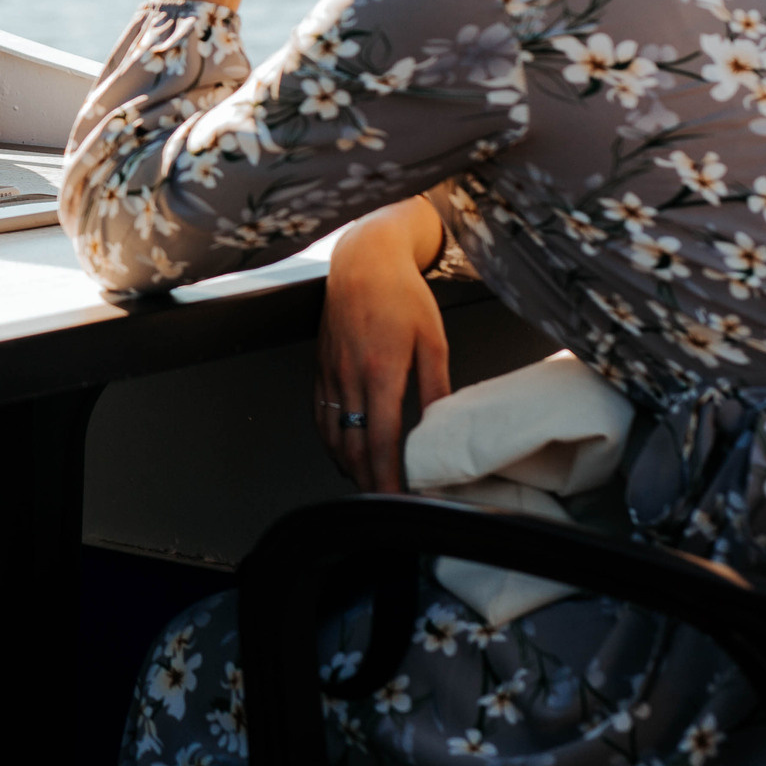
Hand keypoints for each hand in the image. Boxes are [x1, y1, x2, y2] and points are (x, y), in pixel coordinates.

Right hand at [315, 196, 448, 492]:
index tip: (398, 501)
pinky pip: (321, 415)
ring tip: (368, 484)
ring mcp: (331, 373)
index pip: (380, 440)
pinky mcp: (321, 367)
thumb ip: (437, 387)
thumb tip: (444, 427)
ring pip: (332, 435)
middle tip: (385, 504)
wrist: (363, 262)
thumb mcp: (433, 340)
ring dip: (348, 466)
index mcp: (381, 371)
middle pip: (352, 446)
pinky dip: (331, 441)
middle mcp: (350, 376)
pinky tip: (343, 451)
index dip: (388, 477)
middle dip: (368, 482)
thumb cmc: (401, 295)